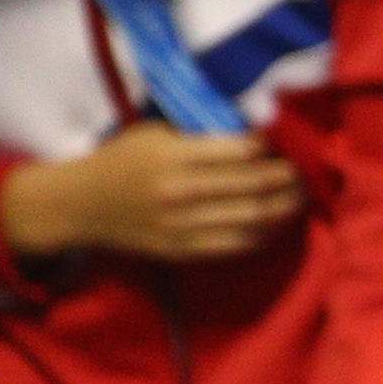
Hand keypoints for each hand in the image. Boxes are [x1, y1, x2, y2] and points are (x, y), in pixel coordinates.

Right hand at [0, 125, 306, 264]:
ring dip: (285, 206)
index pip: (242, 152)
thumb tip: (255, 133)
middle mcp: (180, 192)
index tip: (286, 142)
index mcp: (173, 157)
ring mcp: (183, 225)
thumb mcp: (154, 134)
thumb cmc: (120, 160)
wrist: (78, 205)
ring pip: (254, 218)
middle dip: (289, 177)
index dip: (272, 148)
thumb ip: (200, 135)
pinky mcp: (183, 250)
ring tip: (299, 195)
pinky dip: (264, 232)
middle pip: (256, 185)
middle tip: (304, 170)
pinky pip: (237, 244)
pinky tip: (275, 221)